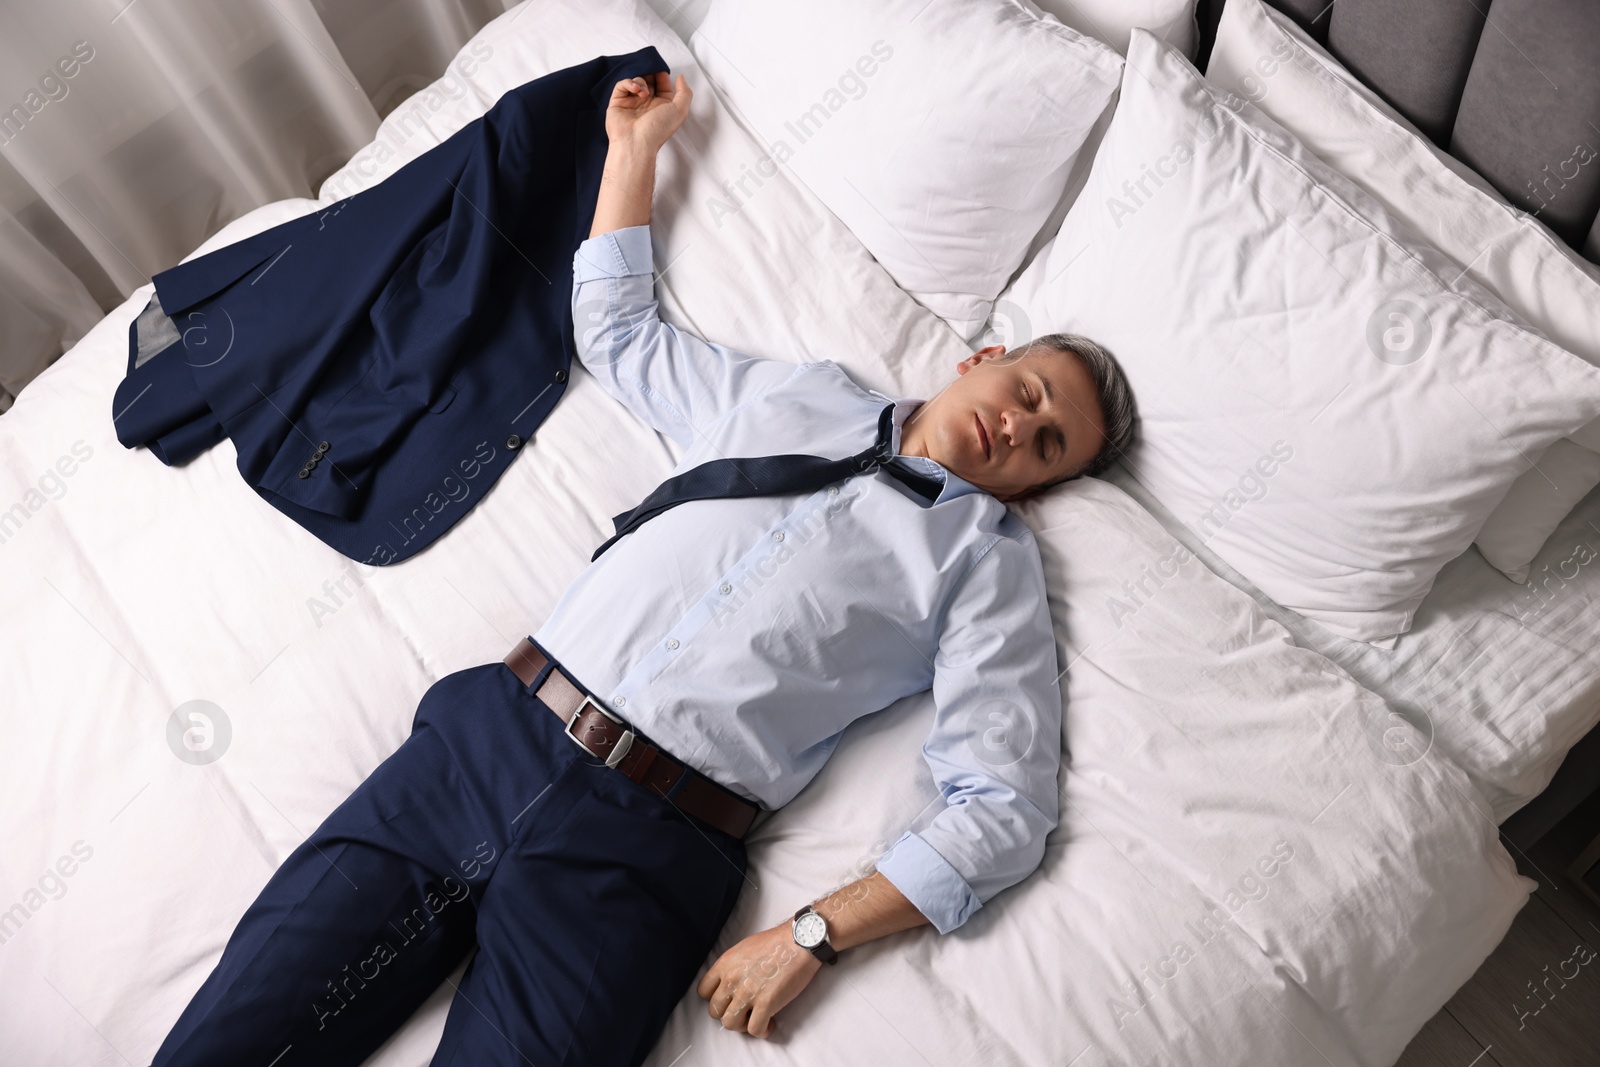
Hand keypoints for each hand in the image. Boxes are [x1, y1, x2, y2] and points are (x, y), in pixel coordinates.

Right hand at [604, 72, 691, 153]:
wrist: (636, 143)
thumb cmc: (658, 130)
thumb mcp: (680, 111)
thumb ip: (685, 92)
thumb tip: (681, 77)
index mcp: (662, 106)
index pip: (663, 84)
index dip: (663, 76)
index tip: (662, 72)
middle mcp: (647, 104)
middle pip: (649, 80)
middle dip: (650, 74)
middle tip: (651, 75)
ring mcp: (632, 103)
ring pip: (636, 81)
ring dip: (641, 81)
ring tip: (644, 93)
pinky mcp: (618, 102)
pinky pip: (622, 85)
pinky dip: (628, 83)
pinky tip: (635, 90)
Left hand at [697, 921, 822, 1038]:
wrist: (799, 941)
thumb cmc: (777, 942)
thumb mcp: (745, 948)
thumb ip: (733, 966)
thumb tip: (733, 982)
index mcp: (725, 964)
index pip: (703, 991)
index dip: (715, 999)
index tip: (727, 1000)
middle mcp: (732, 979)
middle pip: (715, 1011)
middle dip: (728, 1014)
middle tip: (743, 1012)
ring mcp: (747, 993)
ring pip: (730, 1024)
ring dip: (742, 1025)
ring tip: (755, 1019)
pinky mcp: (766, 1003)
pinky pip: (754, 1029)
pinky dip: (762, 1031)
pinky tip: (770, 1023)